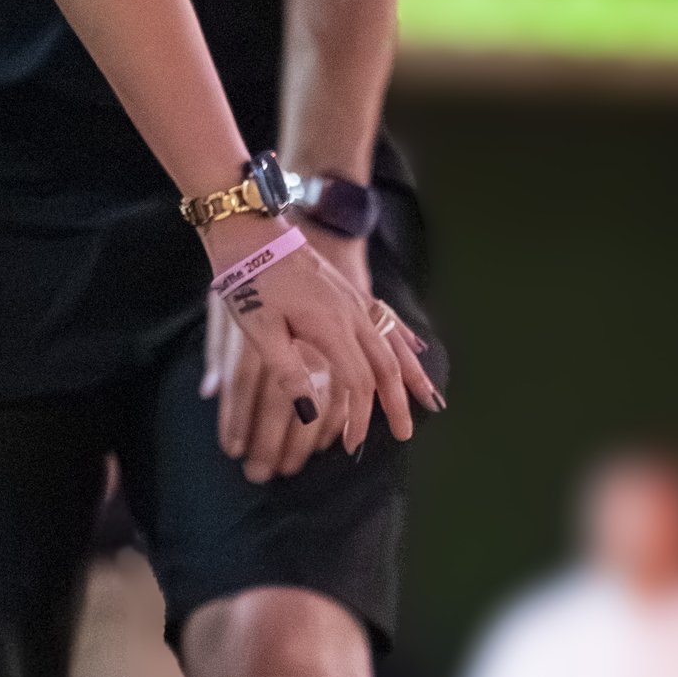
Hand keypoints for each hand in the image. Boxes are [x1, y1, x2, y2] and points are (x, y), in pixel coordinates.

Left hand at [198, 212, 438, 458]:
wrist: (250, 232)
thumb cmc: (249, 282)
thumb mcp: (260, 332)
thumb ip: (287, 373)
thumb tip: (309, 414)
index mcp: (331, 326)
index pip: (358, 382)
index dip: (359, 417)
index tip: (352, 444)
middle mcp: (352, 314)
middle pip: (385, 366)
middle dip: (397, 403)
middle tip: (405, 435)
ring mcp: (354, 301)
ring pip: (392, 344)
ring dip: (409, 376)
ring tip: (428, 401)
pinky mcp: (349, 293)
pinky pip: (386, 322)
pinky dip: (404, 341)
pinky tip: (416, 350)